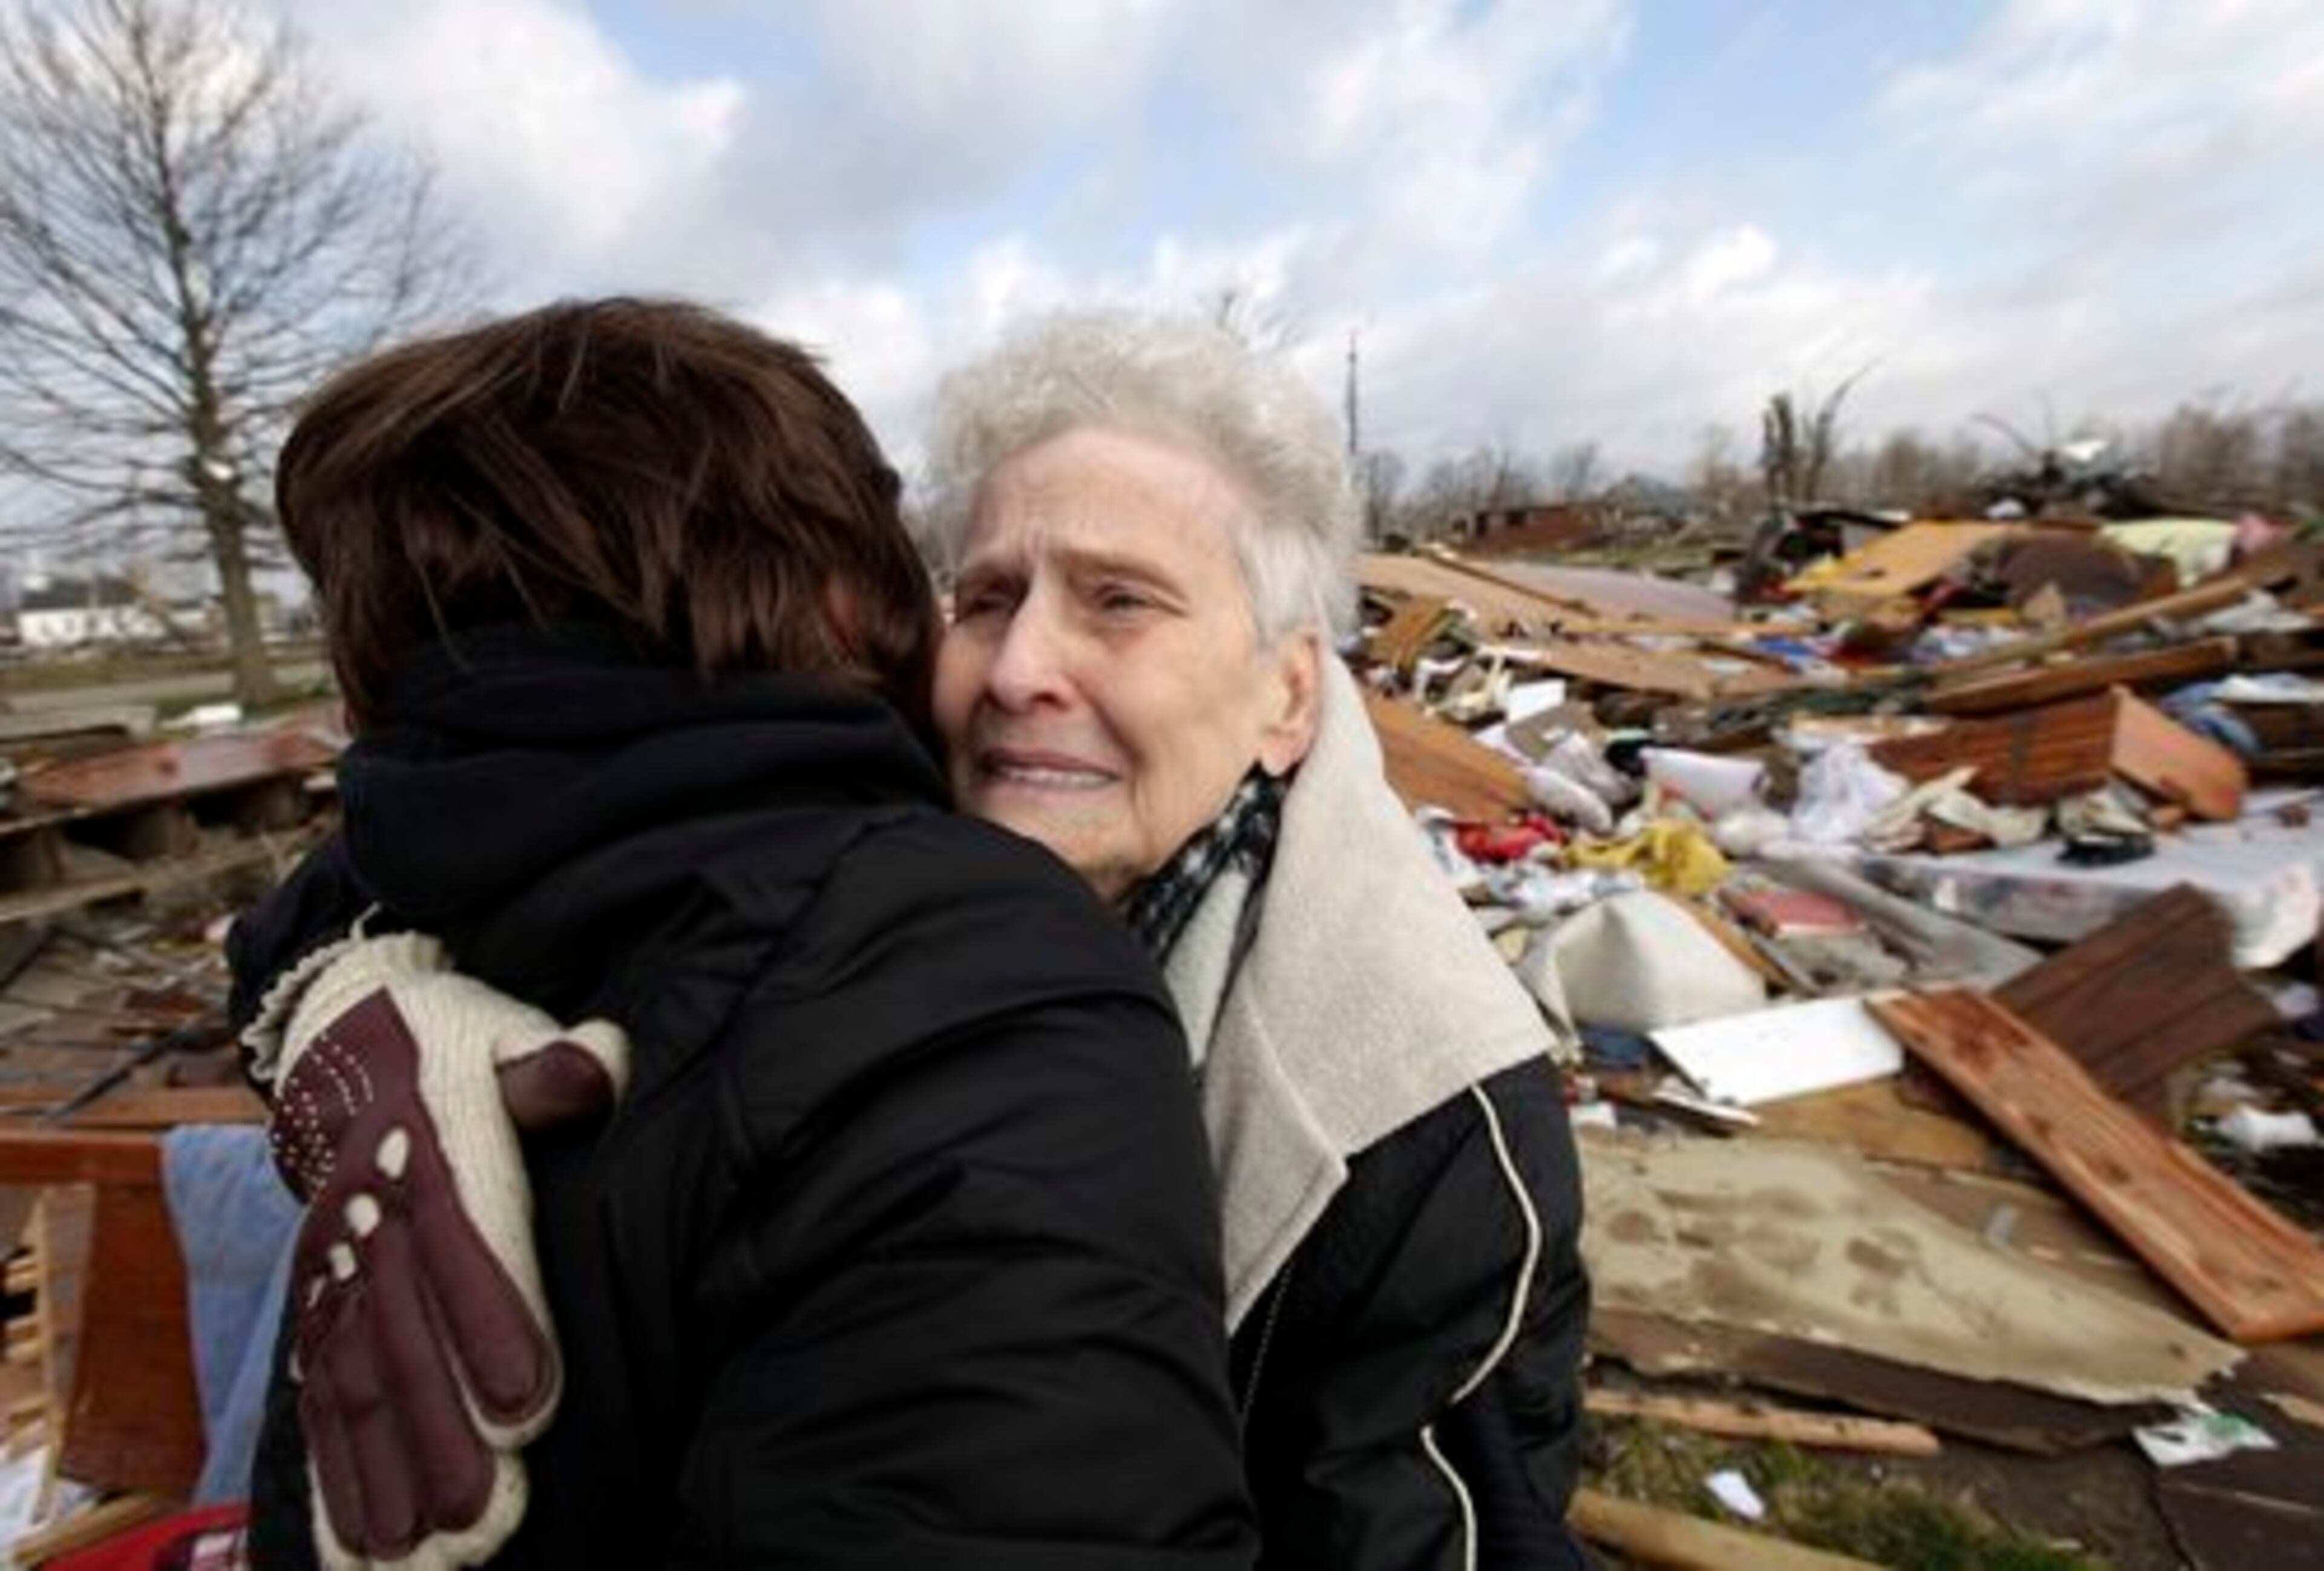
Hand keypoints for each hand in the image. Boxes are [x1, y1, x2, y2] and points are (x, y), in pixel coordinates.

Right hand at [267, 934, 626, 1568]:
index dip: (494, 1321)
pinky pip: (317, 1391)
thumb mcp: (505, 1029)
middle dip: (444, 1434)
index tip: (529, 1404)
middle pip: (408, 1334)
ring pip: (356, 1380)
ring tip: (415, 1556)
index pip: (466, 1240)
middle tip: (485, 1519)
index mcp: (433, 1147)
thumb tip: (591, 1064)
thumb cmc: (464, 1042)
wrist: (348, 1034)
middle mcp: (373, 1217)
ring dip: (383, 1473)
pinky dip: (333, 1471)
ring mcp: (337, 1266)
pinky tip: (356, 1545)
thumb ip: (550, 1058)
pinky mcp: (316, 1300)